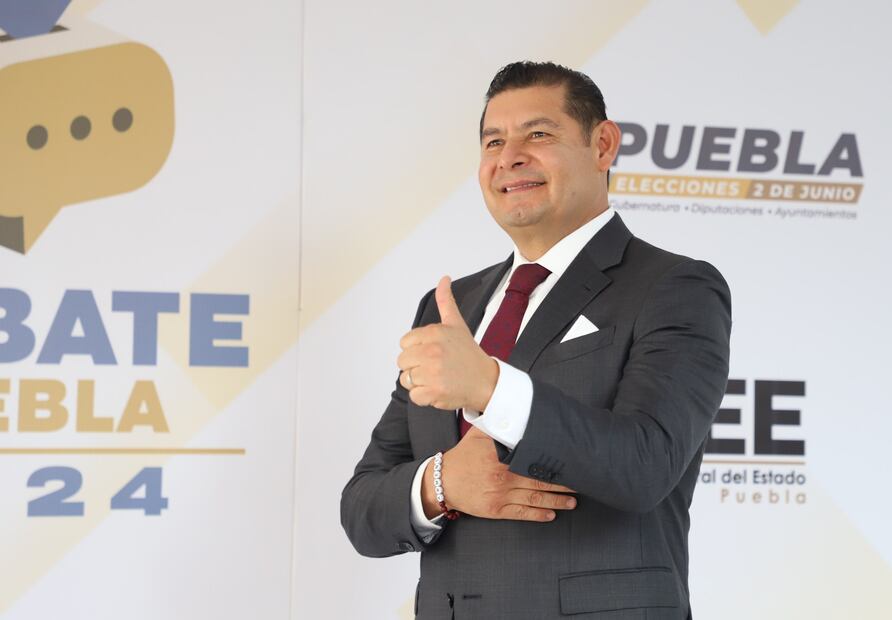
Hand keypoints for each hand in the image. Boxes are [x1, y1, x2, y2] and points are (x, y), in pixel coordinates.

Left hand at [398, 276, 498, 410]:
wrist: (486, 381)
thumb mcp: (456, 324)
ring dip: (419, 382)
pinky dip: (424, 397)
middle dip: (416, 366)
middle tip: (435, 366)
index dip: (416, 350)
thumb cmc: (468, 354)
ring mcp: (432, 372)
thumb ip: (446, 301)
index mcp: (434, 332)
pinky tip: (438, 389)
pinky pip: (414, 396)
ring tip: (437, 378)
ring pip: (406, 379)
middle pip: (402, 361)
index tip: (433, 352)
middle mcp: (431, 350)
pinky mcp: (433, 392)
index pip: (404, 343)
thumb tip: (444, 278)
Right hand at [421, 427, 576, 521]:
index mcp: (501, 456)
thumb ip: (498, 424)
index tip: (572, 461)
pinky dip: (538, 514)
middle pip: (540, 480)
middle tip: (582, 482)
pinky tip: (551, 514)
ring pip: (535, 498)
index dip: (555, 462)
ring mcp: (500, 495)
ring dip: (557, 501)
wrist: (442, 482)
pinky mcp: (496, 510)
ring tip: (573, 502)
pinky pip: (522, 513)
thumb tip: (515, 409)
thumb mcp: (479, 434)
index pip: (534, 458)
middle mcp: (503, 476)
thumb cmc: (464, 456)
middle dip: (563, 483)